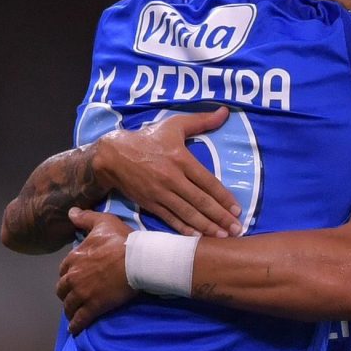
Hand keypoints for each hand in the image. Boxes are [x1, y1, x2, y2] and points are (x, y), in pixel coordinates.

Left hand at [58, 210, 138, 332]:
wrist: (138, 260)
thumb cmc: (122, 240)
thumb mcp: (103, 222)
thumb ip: (85, 218)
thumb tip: (71, 212)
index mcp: (74, 258)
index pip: (63, 269)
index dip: (67, 273)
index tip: (72, 276)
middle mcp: (74, 277)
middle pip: (62, 289)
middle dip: (65, 293)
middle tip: (72, 295)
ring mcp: (83, 293)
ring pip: (69, 305)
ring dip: (69, 309)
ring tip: (72, 313)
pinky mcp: (94, 306)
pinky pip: (80, 319)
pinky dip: (76, 325)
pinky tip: (75, 329)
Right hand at [92, 111, 242, 237]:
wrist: (113, 155)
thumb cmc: (147, 138)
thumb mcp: (174, 125)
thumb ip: (201, 121)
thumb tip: (224, 112)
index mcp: (181, 159)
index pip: (208, 182)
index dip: (224, 197)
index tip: (237, 209)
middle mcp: (172, 178)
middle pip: (201, 201)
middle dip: (220, 217)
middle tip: (236, 229)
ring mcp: (160, 193)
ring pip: (188, 213)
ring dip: (207, 227)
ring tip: (223, 237)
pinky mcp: (150, 204)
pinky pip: (171, 219)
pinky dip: (184, 230)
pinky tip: (197, 238)